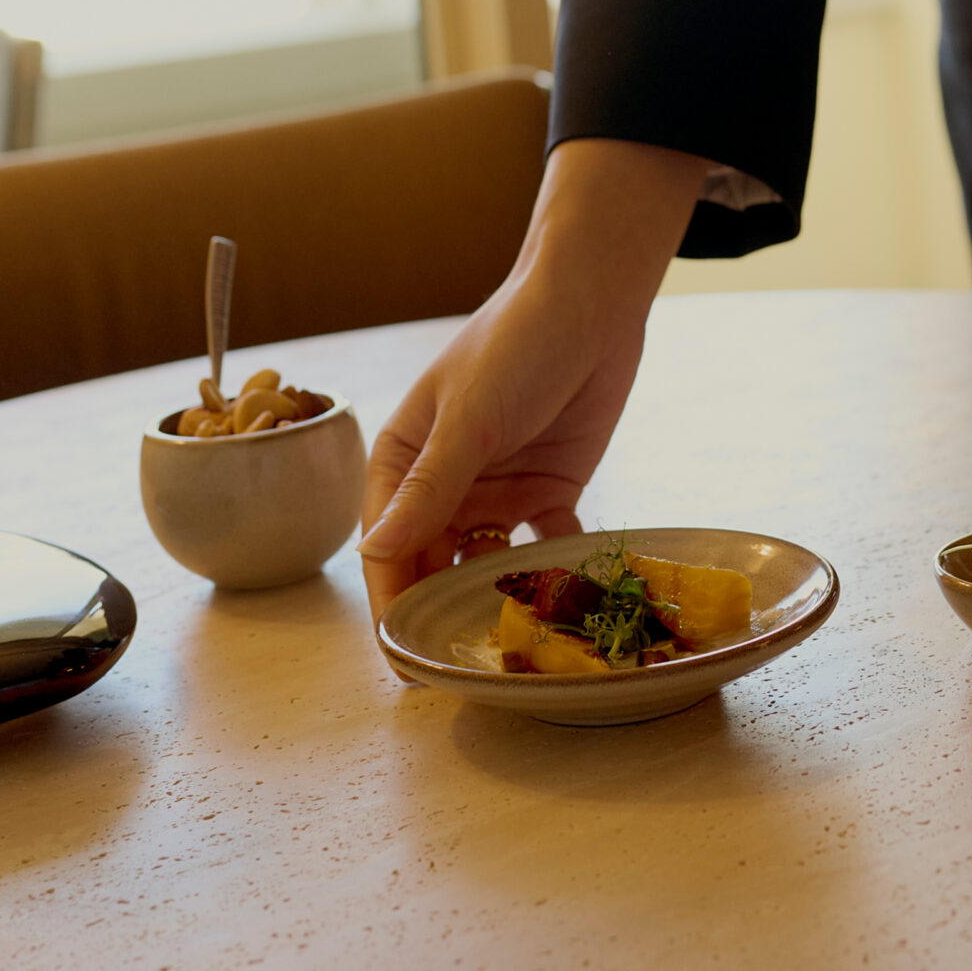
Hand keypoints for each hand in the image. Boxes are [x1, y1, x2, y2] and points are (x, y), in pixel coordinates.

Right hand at [358, 139, 706, 618]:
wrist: (593, 301)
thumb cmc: (515, 344)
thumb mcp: (469, 419)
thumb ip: (430, 490)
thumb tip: (377, 554)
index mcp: (403, 459)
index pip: (389, 543)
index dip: (392, 600)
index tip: (401, 656)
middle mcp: (445, 481)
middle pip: (434, 561)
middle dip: (443, 610)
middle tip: (458, 669)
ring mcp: (498, 489)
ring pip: (487, 562)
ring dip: (497, 598)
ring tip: (511, 648)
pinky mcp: (550, 492)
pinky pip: (546, 546)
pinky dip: (555, 573)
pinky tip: (568, 605)